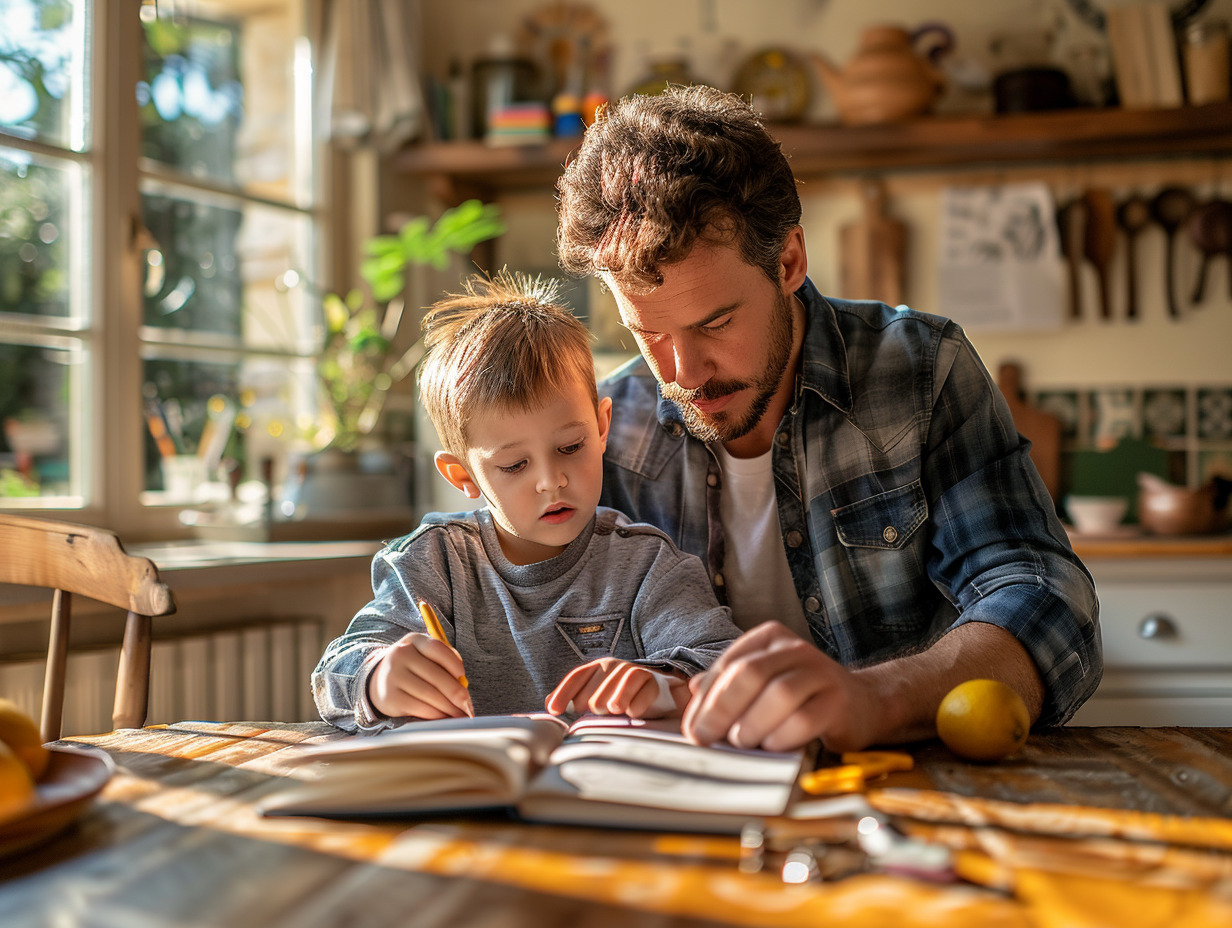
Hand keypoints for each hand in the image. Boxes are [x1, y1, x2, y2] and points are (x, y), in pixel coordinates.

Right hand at [367, 632, 472, 719]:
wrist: (380, 681)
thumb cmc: (413, 668)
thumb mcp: (425, 656)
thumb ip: (445, 664)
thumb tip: (463, 685)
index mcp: (413, 640)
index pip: (437, 649)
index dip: (455, 664)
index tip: (463, 678)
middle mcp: (400, 655)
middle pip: (436, 676)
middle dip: (457, 694)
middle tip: (468, 706)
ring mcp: (393, 676)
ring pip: (430, 694)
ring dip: (449, 708)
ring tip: (460, 715)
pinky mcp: (391, 697)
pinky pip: (420, 708)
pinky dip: (436, 715)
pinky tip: (445, 717)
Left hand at [545, 658, 685, 718]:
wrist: (659, 692)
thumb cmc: (621, 695)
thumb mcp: (597, 693)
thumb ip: (574, 696)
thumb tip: (547, 702)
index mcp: (598, 666)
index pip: (576, 677)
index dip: (562, 693)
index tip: (552, 711)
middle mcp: (615, 666)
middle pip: (595, 692)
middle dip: (593, 705)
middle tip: (599, 711)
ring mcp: (635, 672)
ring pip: (618, 691)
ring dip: (614, 702)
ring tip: (612, 711)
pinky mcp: (653, 683)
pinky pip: (641, 695)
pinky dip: (635, 707)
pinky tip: (632, 714)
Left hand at [681, 621, 879, 752]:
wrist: (861, 705)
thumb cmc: (801, 697)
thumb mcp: (762, 683)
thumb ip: (727, 686)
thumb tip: (690, 693)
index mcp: (769, 639)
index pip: (728, 665)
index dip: (705, 700)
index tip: (692, 729)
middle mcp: (795, 648)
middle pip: (750, 673)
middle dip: (721, 709)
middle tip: (706, 738)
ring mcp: (820, 672)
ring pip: (779, 694)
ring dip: (752, 724)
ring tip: (742, 742)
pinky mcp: (839, 701)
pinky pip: (805, 719)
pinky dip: (782, 737)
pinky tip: (772, 746)